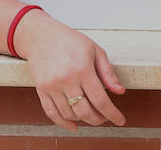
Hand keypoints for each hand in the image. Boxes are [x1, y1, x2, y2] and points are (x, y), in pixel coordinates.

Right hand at [16, 11, 126, 129]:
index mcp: (83, 69)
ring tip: (90, 113)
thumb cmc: (68, 40)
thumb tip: (120, 91)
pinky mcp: (41, 89)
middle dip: (99, 119)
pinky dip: (63, 123)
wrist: (40, 34)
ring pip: (70, 114)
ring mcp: (52, 86)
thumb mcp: (94, 50)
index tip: (119, 120)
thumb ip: (108, 73)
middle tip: (105, 117)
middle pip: (85, 112)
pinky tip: (73, 125)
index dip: (112, 114)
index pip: (100, 100)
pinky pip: (52, 113)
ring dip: (83, 119)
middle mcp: (66, 79)